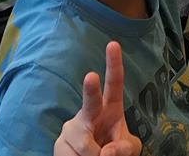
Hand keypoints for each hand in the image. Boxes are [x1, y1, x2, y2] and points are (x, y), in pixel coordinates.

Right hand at [54, 41, 140, 155]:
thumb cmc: (115, 151)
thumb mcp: (129, 150)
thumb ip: (124, 149)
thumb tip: (105, 152)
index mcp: (111, 108)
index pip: (115, 84)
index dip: (114, 64)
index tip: (113, 44)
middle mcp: (90, 113)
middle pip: (91, 101)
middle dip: (91, 89)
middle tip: (92, 76)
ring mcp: (72, 127)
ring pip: (85, 144)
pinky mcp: (59, 143)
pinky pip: (71, 155)